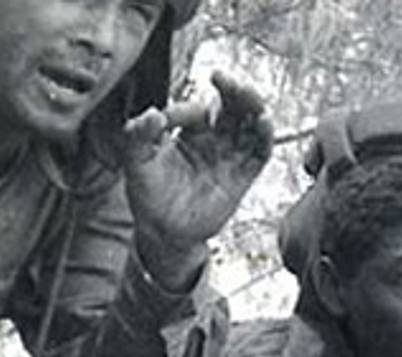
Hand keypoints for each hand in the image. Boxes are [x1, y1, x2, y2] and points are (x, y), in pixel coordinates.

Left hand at [122, 71, 273, 290]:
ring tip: (249, 97)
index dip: (187, 109)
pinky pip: (260, 152)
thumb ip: (138, 136)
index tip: (167, 119)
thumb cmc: (150, 196)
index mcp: (190, 133)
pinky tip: (263, 121)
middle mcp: (215, 141)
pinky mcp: (244, 175)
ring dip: (253, 107)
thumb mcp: (136, 163)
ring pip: (250, 125)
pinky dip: (265, 136)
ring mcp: (231, 157)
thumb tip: (152, 113)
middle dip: (233, 91)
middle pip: (233, 108)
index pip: (198, 109)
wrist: (165, 232)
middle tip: (225, 79)